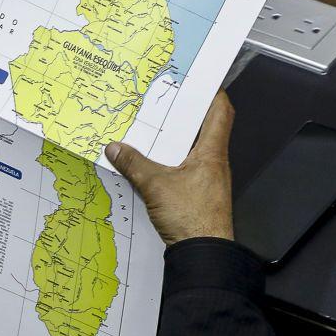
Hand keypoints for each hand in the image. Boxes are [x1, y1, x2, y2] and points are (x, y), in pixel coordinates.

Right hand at [104, 91, 234, 246]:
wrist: (204, 256)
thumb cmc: (192, 219)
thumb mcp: (156, 186)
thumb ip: (134, 164)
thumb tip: (115, 148)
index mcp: (211, 153)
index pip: (220, 112)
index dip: (211, 92)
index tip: (197, 79)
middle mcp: (213, 164)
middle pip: (203, 129)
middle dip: (183, 114)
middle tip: (163, 100)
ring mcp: (206, 180)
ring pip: (191, 150)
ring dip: (174, 140)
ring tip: (150, 129)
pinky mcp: (197, 195)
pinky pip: (182, 170)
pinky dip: (168, 162)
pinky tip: (148, 165)